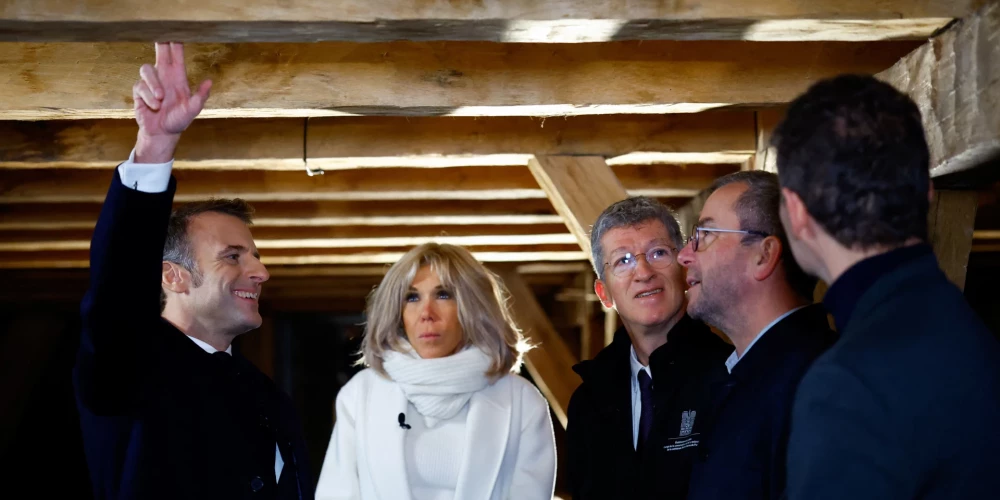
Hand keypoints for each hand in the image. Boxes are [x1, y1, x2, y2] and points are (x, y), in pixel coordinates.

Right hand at [133, 42, 211, 162]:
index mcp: (177, 76)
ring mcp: (151, 83)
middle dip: (159, 42)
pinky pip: (140, 87)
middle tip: (159, 34)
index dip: (175, 42)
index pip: (176, 54)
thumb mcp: (193, 109)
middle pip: (159, 52)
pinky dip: (149, 97)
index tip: (175, 30)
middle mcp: (163, 75)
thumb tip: (210, 82)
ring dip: (154, 84)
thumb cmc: (179, 119)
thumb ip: (200, 96)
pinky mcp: (140, 91)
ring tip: (162, 99)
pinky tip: (155, 106)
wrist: (163, 133)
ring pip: (146, 69)